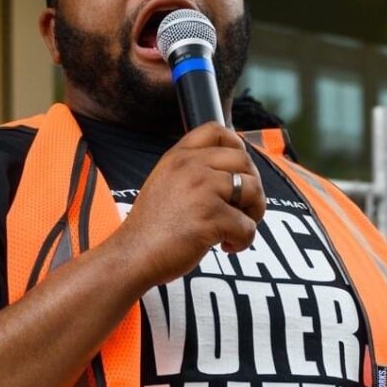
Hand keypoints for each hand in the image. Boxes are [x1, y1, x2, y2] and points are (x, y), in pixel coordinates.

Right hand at [113, 123, 265, 286]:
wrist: (132, 255)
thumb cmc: (152, 228)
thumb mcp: (166, 183)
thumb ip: (193, 172)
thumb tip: (235, 174)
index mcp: (179, 157)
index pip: (217, 131)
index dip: (238, 146)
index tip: (240, 170)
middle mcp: (190, 166)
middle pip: (244, 161)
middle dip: (253, 187)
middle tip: (242, 210)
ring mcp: (202, 189)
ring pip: (253, 190)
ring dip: (253, 214)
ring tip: (234, 230)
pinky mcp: (211, 216)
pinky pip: (248, 226)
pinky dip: (244, 241)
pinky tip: (225, 246)